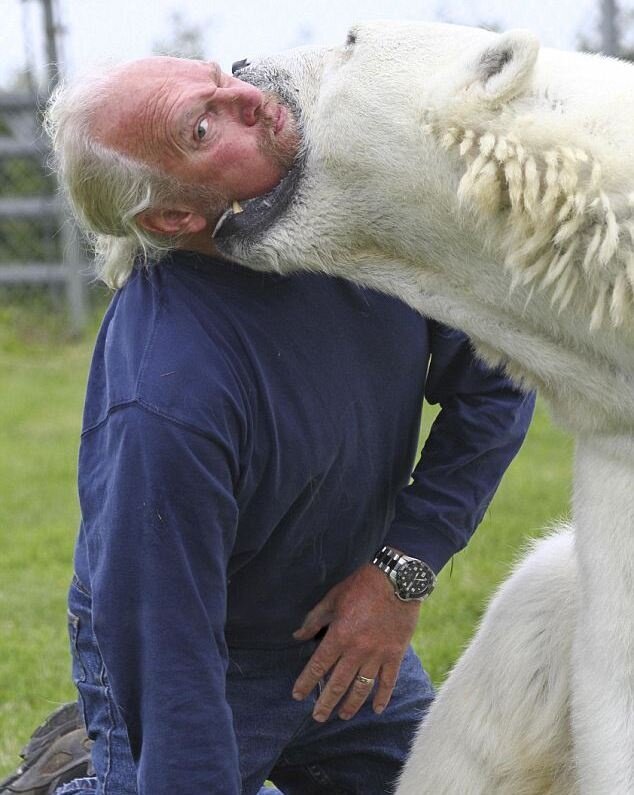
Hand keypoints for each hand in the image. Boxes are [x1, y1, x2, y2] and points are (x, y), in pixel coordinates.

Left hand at [291, 563, 420, 722]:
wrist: (396, 580)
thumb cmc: (361, 586)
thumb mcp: (333, 598)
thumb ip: (314, 620)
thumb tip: (298, 636)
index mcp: (339, 635)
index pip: (318, 666)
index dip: (306, 683)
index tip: (297, 695)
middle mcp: (357, 650)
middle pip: (338, 683)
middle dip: (326, 702)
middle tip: (318, 717)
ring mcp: (377, 655)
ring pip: (362, 688)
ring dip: (351, 705)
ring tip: (343, 716)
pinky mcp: (395, 654)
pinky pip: (388, 681)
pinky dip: (383, 697)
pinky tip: (377, 709)